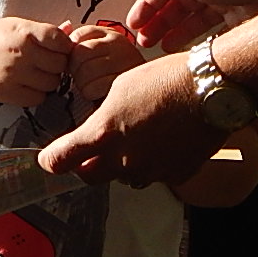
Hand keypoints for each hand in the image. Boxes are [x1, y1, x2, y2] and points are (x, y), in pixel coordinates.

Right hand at [0, 17, 72, 105]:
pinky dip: (38, 92)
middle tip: (47, 60)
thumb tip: (71, 29)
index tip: (58, 47)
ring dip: (49, 78)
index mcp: (24, 33)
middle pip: (60, 64)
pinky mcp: (10, 94)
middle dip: (58, 62)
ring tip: (37, 72)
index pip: (61, 40)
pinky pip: (39, 98)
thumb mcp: (14, 25)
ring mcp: (16, 76)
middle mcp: (22, 55)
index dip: (64, 45)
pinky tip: (29, 84)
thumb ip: (42, 30)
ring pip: (53, 83)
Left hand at [38, 51, 221, 186]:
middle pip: (90, 176)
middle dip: (85, 164)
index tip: (48, 160)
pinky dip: (152, 163)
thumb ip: (103, 115)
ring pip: (124, 177)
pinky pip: (154, 175)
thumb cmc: (164, 79)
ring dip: (121, 164)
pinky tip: (162, 140)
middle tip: (91, 148)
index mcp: (104, 134)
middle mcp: (124, 161)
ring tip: (137, 135)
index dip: (52, 161)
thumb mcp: (121, 86)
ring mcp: (151, 172)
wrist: (210, 89)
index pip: (63, 160)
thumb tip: (98, 128)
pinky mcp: (175, 176)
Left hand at [65, 23, 142, 101]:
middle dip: (75, 70)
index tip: (75, 64)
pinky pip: (93, 87)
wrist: (146, 95)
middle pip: (79, 54)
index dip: (72, 55)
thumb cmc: (114, 77)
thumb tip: (64, 27)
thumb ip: (80, 42)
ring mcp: (123, 60)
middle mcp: (119, 43)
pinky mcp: (124, 82)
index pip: (77, 37)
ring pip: (84, 71)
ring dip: (82, 84)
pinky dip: (91, 93)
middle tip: (83, 78)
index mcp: (110, 34)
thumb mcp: (99, 53)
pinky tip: (99, 93)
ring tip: (92, 86)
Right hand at [125, 0, 257, 51]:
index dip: (145, 8)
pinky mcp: (238, 21)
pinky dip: (200, 42)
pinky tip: (190, 51)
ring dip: (174, 33)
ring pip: (192, 22)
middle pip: (175, 8)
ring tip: (162, 49)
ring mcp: (222, 5)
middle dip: (157, 24)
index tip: (132, 26)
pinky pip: (213, 34)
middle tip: (143, 43)